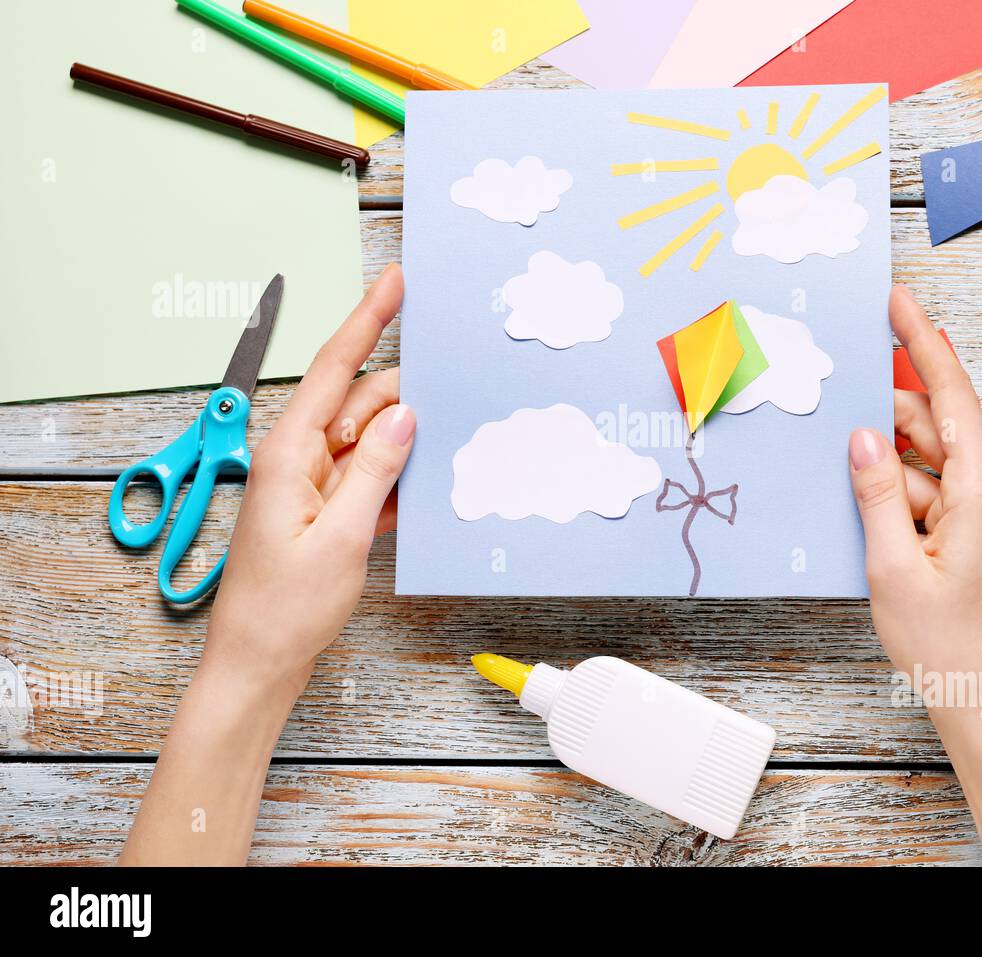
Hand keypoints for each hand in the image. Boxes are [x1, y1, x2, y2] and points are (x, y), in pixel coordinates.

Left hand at [205, 263, 413, 697]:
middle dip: (405, 395)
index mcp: (289, 454)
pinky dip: (394, 477)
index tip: (395, 282)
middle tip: (455, 391)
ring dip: (404, 442)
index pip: (336, 369)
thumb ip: (375, 470)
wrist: (259, 664)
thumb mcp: (342, 537)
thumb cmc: (285, 609)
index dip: (368, 320)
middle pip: (360, 403)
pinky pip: (367, 476)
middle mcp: (297, 460)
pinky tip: (422, 487)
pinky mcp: (324, 510)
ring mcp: (311, 485)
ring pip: (369, 439)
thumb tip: (405, 415)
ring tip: (447, 448)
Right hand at [848, 285, 981, 864]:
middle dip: (887, 413)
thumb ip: (877, 492)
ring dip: (888, 465)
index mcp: (980, 492)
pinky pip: (931, 497)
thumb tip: (863, 436)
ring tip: (841, 471)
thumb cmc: (946, 645)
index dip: (923, 343)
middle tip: (838, 394)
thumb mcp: (893, 565)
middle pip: (935, 428)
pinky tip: (863, 507)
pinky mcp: (974, 541)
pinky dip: (898, 494)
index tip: (900, 302)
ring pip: (929, 465)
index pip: (950, 396)